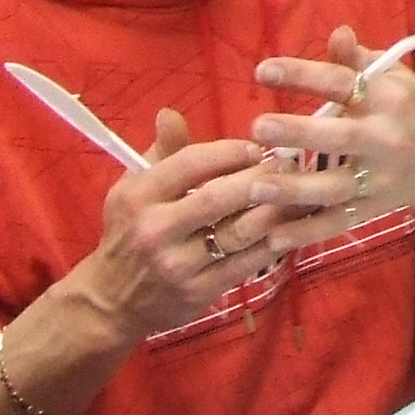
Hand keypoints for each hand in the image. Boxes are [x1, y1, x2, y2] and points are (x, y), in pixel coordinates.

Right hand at [69, 112, 305, 345]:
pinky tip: (293, 228)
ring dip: (276, 211)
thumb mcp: (133, 189)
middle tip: (290, 165)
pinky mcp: (198, 292)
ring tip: (302, 192)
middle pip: (218, 198)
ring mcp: (177, 264)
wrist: (113, 301)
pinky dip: (273, 244)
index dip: (229, 152)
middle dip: (259, 178)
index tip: (257, 147)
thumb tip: (170, 113)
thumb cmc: (129, 232)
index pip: (189, 164)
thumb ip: (161, 152)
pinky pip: (245, 263)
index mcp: (138, 196)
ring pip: (238, 232)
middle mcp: (155, 229)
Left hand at [246, 28, 414, 254]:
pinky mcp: (370, 210)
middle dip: (299, 132)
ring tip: (256, 185)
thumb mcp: (392, 77)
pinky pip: (336, 224)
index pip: (344, 82)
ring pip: (335, 187)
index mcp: (390, 100)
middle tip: (258, 127)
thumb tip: (337, 33)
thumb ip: (358, 59)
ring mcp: (379, 180)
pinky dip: (306, 234)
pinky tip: (273, 237)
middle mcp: (386, 140)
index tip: (262, 70)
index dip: (303, 74)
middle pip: (341, 137)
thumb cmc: (405, 110)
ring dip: (295, 189)